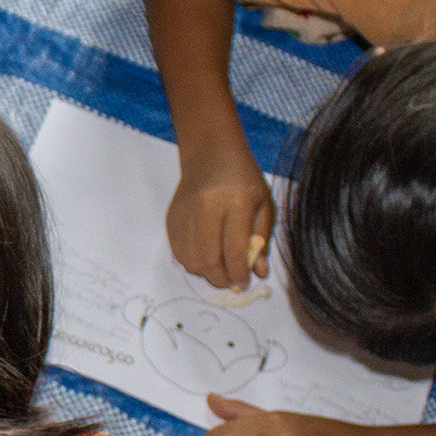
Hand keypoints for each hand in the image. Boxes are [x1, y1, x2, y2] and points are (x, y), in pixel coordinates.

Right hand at [166, 145, 274, 289]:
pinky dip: (192, 261)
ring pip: (190, 261)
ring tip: (219, 266)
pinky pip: (178, 252)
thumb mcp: (264, 206)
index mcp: (236, 202)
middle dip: (222, 279)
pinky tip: (205, 254)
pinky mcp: (172, 218)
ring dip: (206, 272)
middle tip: (232, 280)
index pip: (234, 250)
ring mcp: (185, 213)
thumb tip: (259, 272)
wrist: (210, 154)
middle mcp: (206, 208)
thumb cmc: (243, 179)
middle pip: (208, 260)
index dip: (239, 273)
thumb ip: (262, 241)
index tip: (244, 282)